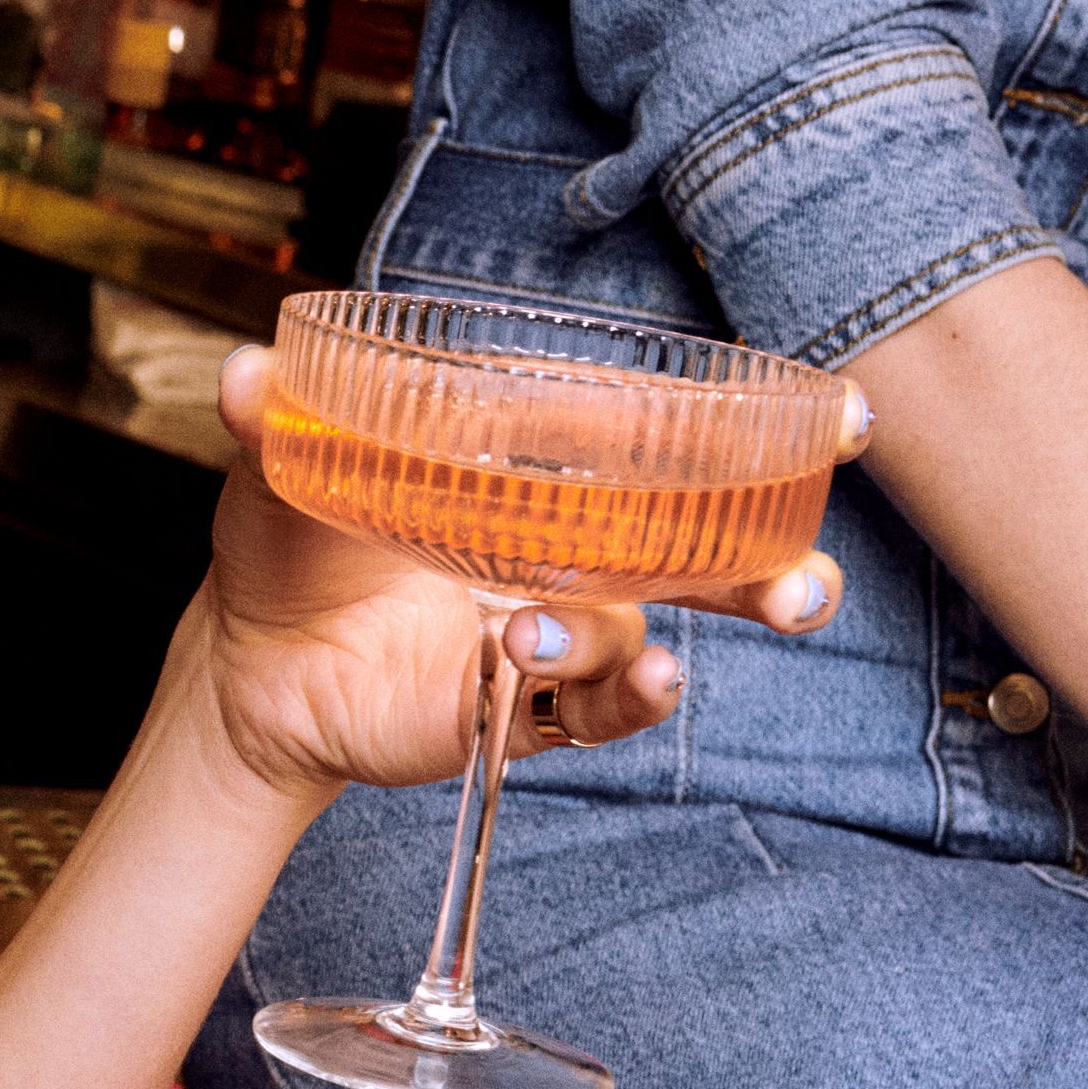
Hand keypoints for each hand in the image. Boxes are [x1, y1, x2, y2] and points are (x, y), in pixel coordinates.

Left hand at [192, 342, 853, 804]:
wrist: (242, 659)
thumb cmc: (289, 536)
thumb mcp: (283, 462)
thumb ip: (278, 415)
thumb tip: (248, 373)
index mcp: (540, 469)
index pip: (668, 442)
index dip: (764, 432)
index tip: (844, 420)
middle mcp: (571, 548)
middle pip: (707, 557)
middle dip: (779, 571)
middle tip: (806, 588)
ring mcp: (553, 629)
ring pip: (638, 636)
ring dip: (623, 643)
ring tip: (537, 636)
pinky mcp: (519, 707)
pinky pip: (595, 715)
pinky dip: (621, 704)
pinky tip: (636, 688)